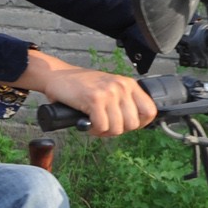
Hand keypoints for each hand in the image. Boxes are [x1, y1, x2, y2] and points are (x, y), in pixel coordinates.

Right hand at [19, 51, 157, 135]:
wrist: (58, 75)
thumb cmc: (81, 85)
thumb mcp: (109, 87)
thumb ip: (123, 101)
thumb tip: (133, 123)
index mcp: (129, 84)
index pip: (150, 110)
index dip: (140, 124)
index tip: (126, 125)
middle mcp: (122, 87)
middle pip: (133, 124)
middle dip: (118, 130)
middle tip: (105, 125)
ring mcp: (109, 93)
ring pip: (117, 128)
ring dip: (104, 132)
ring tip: (94, 124)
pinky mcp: (94, 99)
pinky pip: (102, 126)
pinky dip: (94, 130)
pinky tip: (87, 123)